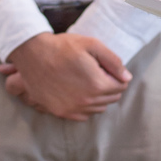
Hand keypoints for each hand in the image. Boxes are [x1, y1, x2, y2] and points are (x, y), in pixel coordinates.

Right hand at [0, 32, 130, 120]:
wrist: (33, 55)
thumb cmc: (62, 47)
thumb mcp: (91, 45)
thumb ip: (113, 61)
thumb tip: (127, 77)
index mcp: (97, 84)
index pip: (121, 86)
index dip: (116, 75)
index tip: (106, 67)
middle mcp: (87, 101)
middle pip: (111, 99)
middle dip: (109, 86)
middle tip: (97, 72)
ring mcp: (73, 109)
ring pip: (98, 108)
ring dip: (98, 97)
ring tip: (87, 80)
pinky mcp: (61, 112)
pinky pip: (83, 115)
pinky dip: (86, 106)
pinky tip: (78, 92)